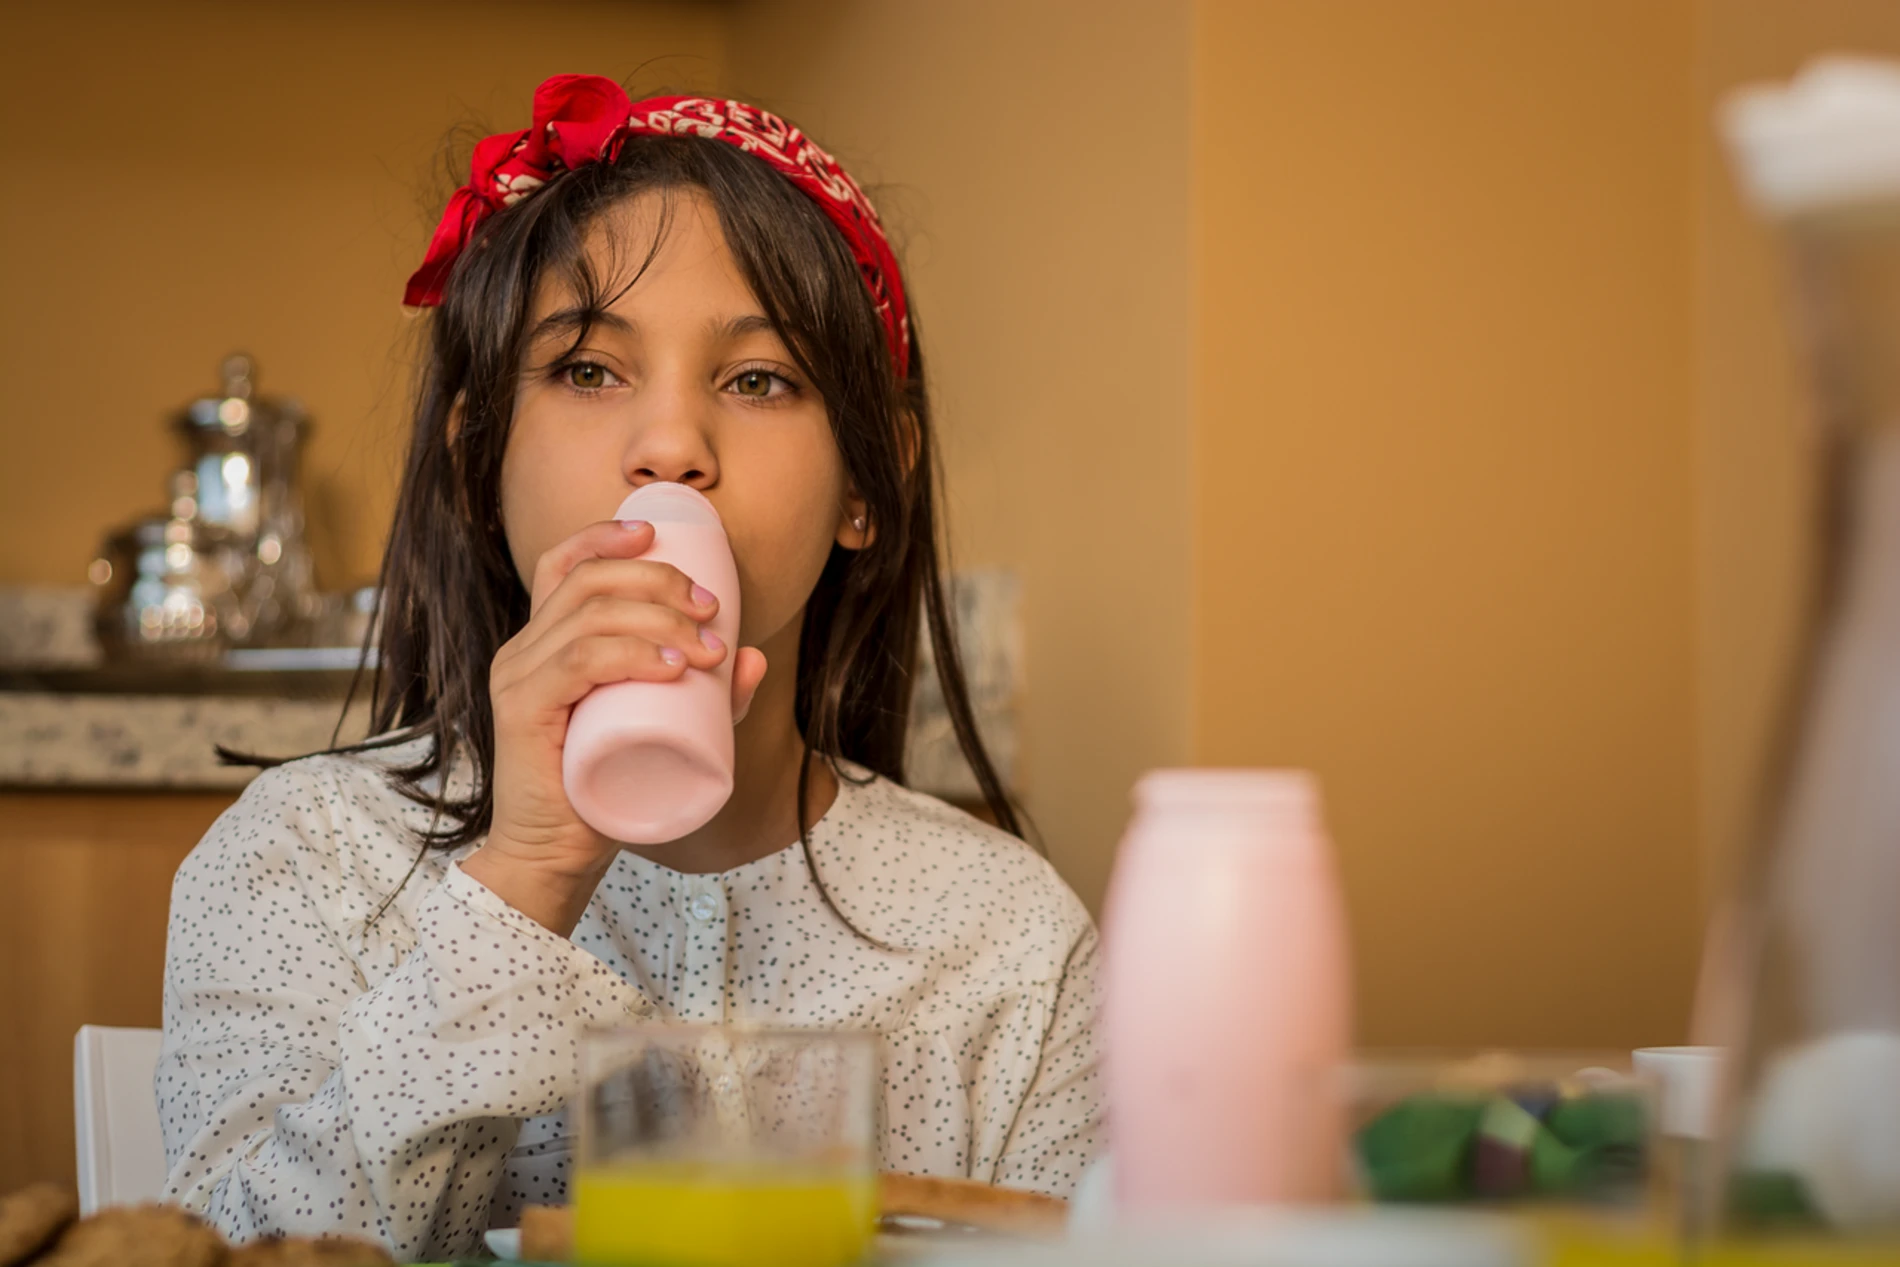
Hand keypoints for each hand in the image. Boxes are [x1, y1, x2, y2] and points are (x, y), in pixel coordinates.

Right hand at [462, 518, 768, 933]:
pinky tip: (672, 667)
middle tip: (711, 610)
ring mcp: (519, 678)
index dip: (606, 537)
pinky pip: (578, 661)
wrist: (555, 858)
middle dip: (659, 581)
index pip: (562, 565)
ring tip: (707, 648)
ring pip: (589, 616)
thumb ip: (711, 698)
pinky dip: (630, 654)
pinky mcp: (523, 712)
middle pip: (588, 581)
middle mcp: (523, 650)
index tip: (658, 536)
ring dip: (659, 620)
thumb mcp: (666, 732)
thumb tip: (751, 657)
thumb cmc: (604, 792)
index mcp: (544, 643)